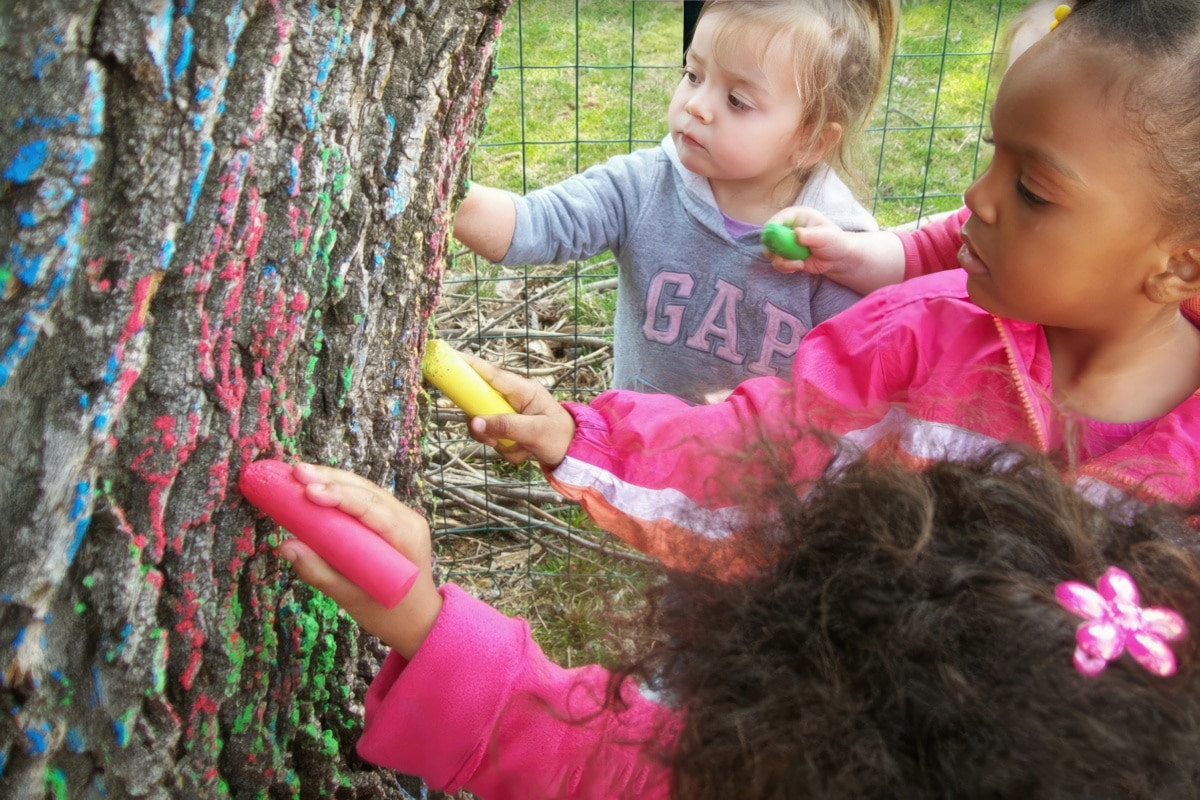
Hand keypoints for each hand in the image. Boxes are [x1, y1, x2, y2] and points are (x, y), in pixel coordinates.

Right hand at [278, 463, 441, 658]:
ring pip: (365, 489)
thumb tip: (286, 546)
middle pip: (366, 490)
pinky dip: (340, 490)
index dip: (339, 494)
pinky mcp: (393, 519)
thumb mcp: (352, 599)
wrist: (419, 620)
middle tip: (296, 471)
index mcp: (405, 537)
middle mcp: (408, 520)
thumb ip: (320, 573)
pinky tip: (317, 484)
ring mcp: (403, 517)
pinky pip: (365, 498)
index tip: (308, 491)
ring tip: (299, 473)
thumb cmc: (390, 613)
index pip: (370, 506)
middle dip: (330, 479)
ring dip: (333, 479)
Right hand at [457, 353, 575, 467]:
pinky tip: (524, 453)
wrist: (574, 453)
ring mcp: (508, 413)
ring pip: (484, 425)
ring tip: (519, 449)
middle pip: (479, 402)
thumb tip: (474, 423)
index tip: (447, 357)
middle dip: (483, 424)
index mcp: (522, 390)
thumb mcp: (534, 432)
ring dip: (497, 441)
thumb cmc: (560, 436)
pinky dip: (506, 450)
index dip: (468, 365)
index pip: (490, 373)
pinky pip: (493, 438)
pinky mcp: (507, 428)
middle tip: (493, 440)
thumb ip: (505, 426)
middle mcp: (512, 398)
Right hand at [764, 206, 853, 276]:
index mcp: (796, 215)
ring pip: (770, 252)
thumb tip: (797, 234)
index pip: (776, 220)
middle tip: (786, 256)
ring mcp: (784, 242)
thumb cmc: (834, 241)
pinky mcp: (785, 255)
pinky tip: (799, 266)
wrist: (838, 258)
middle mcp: (787, 227)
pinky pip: (777, 262)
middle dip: (776, 249)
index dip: (772, 230)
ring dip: (782, 261)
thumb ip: (810, 234)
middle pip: (768, 237)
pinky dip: (785, 267)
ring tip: (799, 264)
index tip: (776, 242)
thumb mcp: (826, 235)